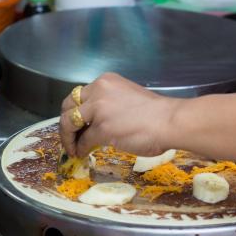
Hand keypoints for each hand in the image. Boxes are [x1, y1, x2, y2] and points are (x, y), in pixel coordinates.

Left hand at [59, 73, 178, 157]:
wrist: (170, 122)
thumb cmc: (158, 113)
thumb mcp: (128, 97)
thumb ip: (111, 104)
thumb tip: (98, 122)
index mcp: (106, 81)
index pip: (80, 94)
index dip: (74, 110)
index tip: (75, 123)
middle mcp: (99, 91)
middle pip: (68, 105)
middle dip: (65, 123)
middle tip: (68, 136)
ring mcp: (99, 110)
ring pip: (69, 123)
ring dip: (68, 137)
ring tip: (71, 148)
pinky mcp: (101, 129)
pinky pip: (83, 140)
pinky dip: (80, 148)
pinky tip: (82, 153)